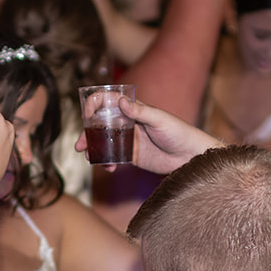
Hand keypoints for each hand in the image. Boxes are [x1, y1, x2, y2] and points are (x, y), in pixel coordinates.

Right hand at [74, 96, 222, 173]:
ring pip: (105, 142)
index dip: (95, 106)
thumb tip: (121, 101)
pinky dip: (107, 162)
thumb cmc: (180, 132)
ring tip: (88, 158)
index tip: (87, 116)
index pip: (108, 102)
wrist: (190, 156)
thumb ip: (140, 111)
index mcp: (134, 110)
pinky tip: (108, 168)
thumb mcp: (160, 120)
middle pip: (101, 125)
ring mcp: (129, 140)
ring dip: (94, 149)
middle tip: (79, 145)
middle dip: (87, 133)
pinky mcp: (132, 156)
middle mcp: (128, 123)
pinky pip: (114, 158)